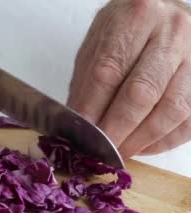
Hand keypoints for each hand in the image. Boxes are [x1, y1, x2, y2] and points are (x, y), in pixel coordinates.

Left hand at [67, 0, 190, 157]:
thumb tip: (78, 124)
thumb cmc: (126, 31)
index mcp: (136, 17)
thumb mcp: (97, 44)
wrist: (163, 17)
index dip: (93, 109)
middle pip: (142, 92)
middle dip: (118, 129)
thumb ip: (87, 82)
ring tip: (120, 152)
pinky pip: (190, 120)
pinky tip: (144, 146)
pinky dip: (165, 140)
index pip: (109, 71)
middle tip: (100, 151)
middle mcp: (172, 33)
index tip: (81, 134)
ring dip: (142, 139)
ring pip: (172, 109)